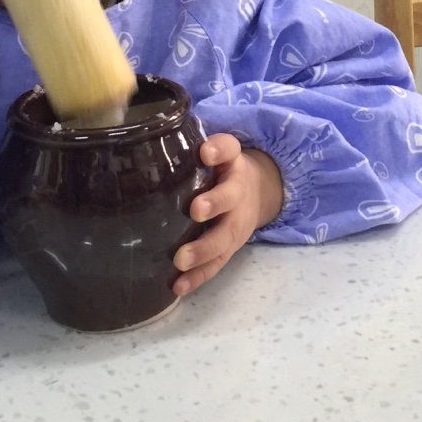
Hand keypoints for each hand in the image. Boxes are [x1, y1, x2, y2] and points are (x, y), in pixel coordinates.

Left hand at [172, 135, 283, 295]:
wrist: (256, 194)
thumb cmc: (222, 170)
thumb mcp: (219, 151)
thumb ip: (203, 145)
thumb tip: (164, 134)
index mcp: (233, 165)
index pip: (229, 151)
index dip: (219, 151)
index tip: (206, 152)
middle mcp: (238, 196)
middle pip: (230, 202)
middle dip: (214, 206)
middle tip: (196, 211)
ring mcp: (235, 226)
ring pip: (223, 240)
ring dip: (203, 251)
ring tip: (181, 262)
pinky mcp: (228, 250)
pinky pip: (215, 265)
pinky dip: (198, 277)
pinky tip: (178, 286)